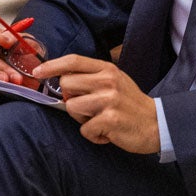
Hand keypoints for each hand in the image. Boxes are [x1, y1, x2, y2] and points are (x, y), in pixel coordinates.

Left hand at [33, 55, 160, 154]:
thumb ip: (91, 77)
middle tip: (89, 107)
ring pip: (71, 107)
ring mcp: (109, 99)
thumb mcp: (114, 81)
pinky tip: (108, 132)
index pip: (73, 60)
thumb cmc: (129, 103)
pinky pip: (84, 129)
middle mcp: (107, 80)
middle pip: (66, 84)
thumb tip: (61, 79)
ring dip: (82, 119)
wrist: (157, 124)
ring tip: (99, 119)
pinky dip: (94, 135)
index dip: (51, 65)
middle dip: (71, 98)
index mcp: (107, 68)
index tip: (37, 72)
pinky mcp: (110, 119)